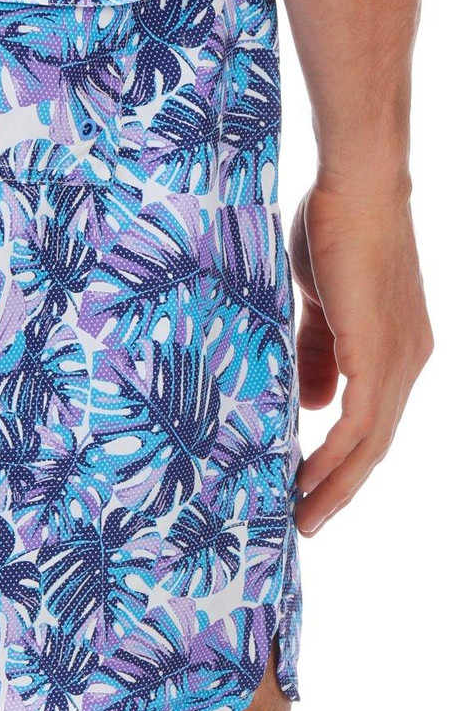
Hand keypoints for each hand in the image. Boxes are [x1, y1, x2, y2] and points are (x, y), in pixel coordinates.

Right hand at [288, 180, 431, 535]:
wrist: (358, 186)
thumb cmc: (336, 228)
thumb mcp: (323, 304)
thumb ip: (317, 354)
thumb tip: (310, 405)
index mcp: (399, 347)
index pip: (374, 420)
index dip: (345, 460)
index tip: (310, 488)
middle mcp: (410, 360)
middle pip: (378, 444)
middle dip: (341, 488)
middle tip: (305, 523)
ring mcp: (399, 358)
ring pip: (370, 442)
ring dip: (335, 483)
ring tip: (301, 513)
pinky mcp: (378, 352)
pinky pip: (358, 422)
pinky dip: (334, 455)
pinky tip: (308, 475)